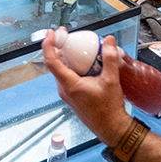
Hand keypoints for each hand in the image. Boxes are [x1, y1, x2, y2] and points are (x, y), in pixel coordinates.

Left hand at [42, 30, 132, 145]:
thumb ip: (110, 59)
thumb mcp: (111, 81)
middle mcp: (65, 89)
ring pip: (62, 70)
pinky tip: (86, 63)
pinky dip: (73, 66)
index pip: (51, 62)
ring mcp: (67, 93)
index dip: (48, 45)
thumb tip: (108, 41)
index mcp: (70, 85)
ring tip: (78, 47)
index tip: (52, 33)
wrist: (111, 128)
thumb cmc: (109, 110)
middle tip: (67, 35)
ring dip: (67, 57)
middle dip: (59, 47)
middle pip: (55, 63)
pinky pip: (68, 76)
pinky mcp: (73, 95)